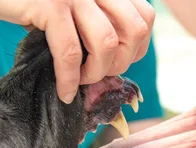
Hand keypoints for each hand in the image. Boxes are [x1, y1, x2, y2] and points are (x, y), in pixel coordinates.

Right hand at [0, 0, 154, 103]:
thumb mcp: (65, 6)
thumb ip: (90, 20)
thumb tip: (112, 58)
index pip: (145, 17)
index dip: (136, 48)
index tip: (115, 62)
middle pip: (135, 30)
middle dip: (121, 62)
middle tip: (97, 73)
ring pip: (107, 43)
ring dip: (96, 72)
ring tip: (79, 81)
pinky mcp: (49, 4)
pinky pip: (70, 52)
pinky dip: (69, 78)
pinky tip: (64, 91)